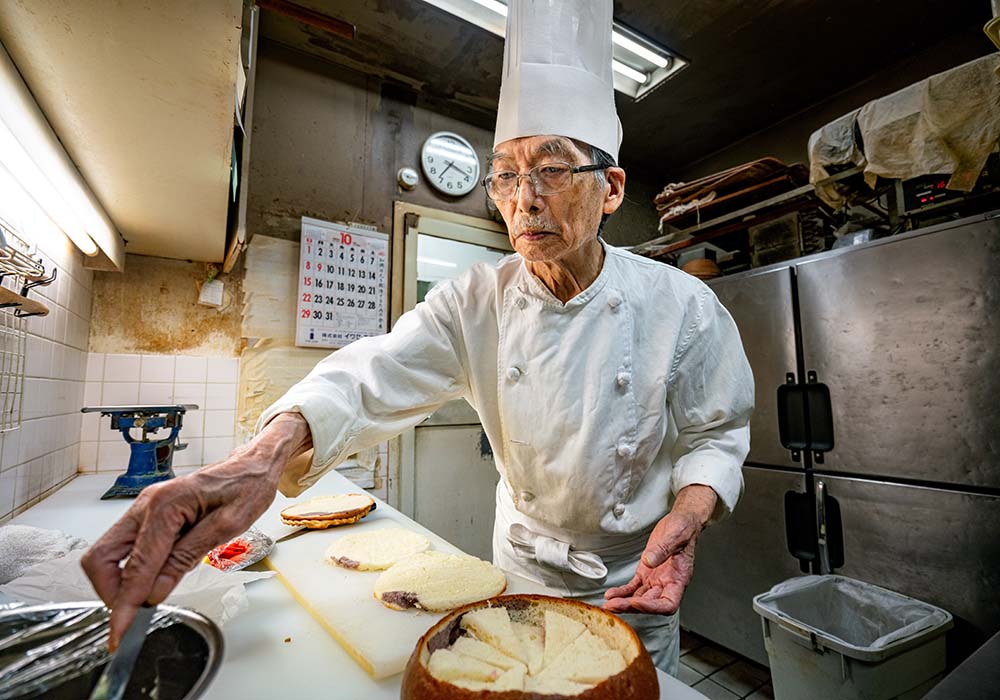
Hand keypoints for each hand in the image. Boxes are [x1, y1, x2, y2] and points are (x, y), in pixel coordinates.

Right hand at [81, 413, 310, 649]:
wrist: (252, 465)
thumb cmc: (246, 488)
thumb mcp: (226, 527)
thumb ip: (186, 558)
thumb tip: (153, 592)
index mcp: (165, 505)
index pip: (135, 565)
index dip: (126, 603)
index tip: (120, 632)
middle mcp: (146, 505)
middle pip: (101, 557)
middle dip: (111, 592)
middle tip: (132, 617)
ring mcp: (144, 509)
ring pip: (109, 554)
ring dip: (119, 583)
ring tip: (145, 602)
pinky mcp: (149, 516)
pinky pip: (127, 548)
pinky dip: (131, 570)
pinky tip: (153, 581)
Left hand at [602, 485, 716, 615]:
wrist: (681, 522)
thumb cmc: (684, 529)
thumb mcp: (676, 536)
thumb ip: (663, 550)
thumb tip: (649, 561)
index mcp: (679, 578)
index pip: (668, 604)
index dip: (652, 607)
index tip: (636, 602)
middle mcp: (667, 583)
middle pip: (649, 603)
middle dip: (630, 606)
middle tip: (613, 606)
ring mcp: (655, 579)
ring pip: (639, 597)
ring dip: (623, 602)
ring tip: (609, 604)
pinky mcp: (646, 573)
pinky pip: (633, 587)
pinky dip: (622, 592)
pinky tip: (612, 594)